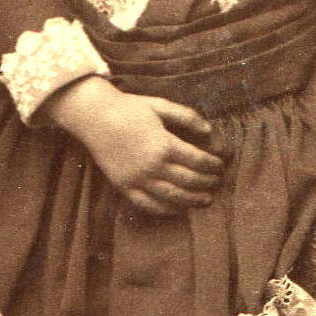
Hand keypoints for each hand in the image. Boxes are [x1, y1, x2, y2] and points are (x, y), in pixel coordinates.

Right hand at [45, 77, 224, 216]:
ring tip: (205, 200)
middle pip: (188, 180)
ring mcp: (138, 179)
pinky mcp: (125, 186)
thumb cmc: (129, 108)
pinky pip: (148, 204)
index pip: (197, 161)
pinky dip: (165, 210)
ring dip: (192, 201)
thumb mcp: (160, 105)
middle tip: (216, 183)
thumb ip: (187, 117)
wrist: (95, 116)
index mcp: (164, 145)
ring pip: (172, 196)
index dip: (212, 165)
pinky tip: (177, 209)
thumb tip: (209, 130)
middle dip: (206, 183)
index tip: (220, 166)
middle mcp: (153, 165)